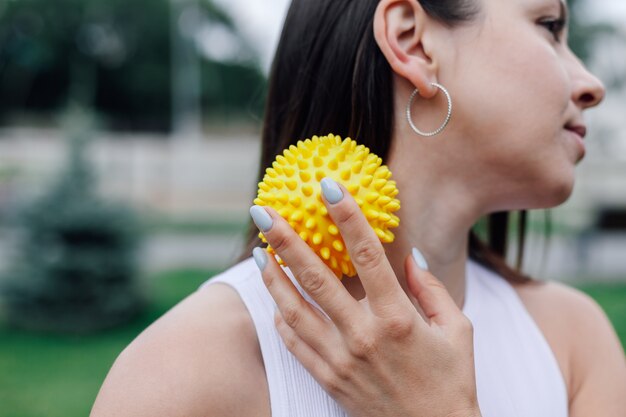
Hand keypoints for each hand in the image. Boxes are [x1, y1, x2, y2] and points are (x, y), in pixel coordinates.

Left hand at [250, 177, 480, 416]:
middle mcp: (364, 336)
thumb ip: (431, 288)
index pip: (367, 255)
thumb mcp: (457, 330)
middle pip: (316, 277)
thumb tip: (410, 255)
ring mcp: (342, 360)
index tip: (328, 186)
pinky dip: (281, 319)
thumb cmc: (453, 381)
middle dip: (286, 239)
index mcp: (399, 318)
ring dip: (273, 278)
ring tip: (258, 251)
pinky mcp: (330, 380)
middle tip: (263, 211)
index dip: (346, 216)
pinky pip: (296, 345)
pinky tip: (274, 300)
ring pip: (295, 311)